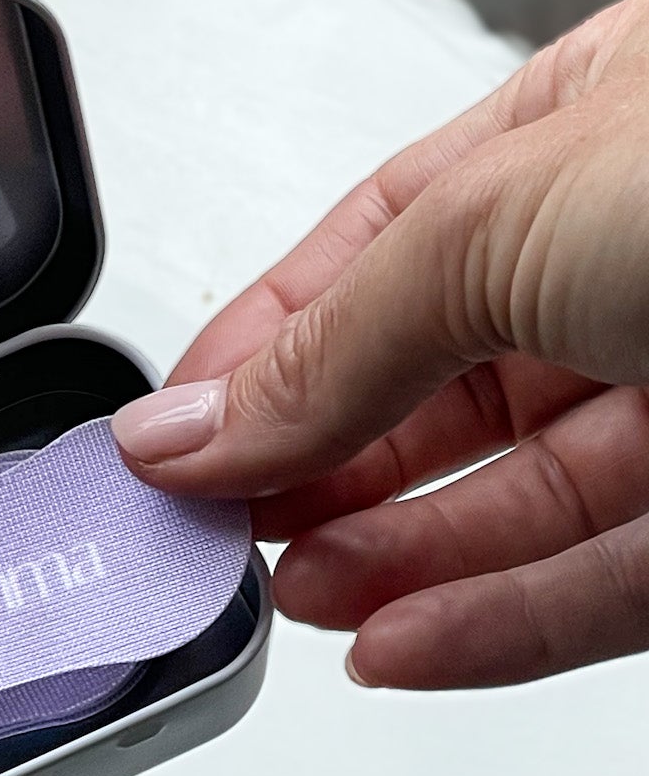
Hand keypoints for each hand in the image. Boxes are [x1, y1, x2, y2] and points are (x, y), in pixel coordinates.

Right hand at [111, 0, 648, 688]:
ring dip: (390, 556)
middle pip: (436, 386)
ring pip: (512, 500)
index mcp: (575, 132)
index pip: (375, 250)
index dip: (266, 344)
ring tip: (287, 591)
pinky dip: (491, 622)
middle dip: (318, 461)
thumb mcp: (503, 213)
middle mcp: (634, 262)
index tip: (173, 432)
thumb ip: (339, 340)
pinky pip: (600, 584)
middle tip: (212, 525)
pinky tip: (397, 642)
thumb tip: (196, 420)